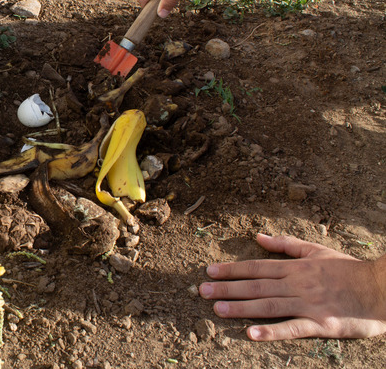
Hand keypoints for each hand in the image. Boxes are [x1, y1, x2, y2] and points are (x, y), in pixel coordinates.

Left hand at [200, 234, 385, 340]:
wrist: (383, 289)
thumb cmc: (349, 271)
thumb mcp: (317, 251)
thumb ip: (286, 245)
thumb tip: (258, 236)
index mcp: (296, 267)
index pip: (256, 267)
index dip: (232, 270)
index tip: (209, 272)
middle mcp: (298, 283)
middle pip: (257, 285)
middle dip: (228, 288)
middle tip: (202, 291)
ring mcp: (309, 303)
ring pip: (269, 304)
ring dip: (241, 307)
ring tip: (217, 308)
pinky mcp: (322, 323)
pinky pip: (293, 328)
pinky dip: (272, 331)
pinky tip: (251, 334)